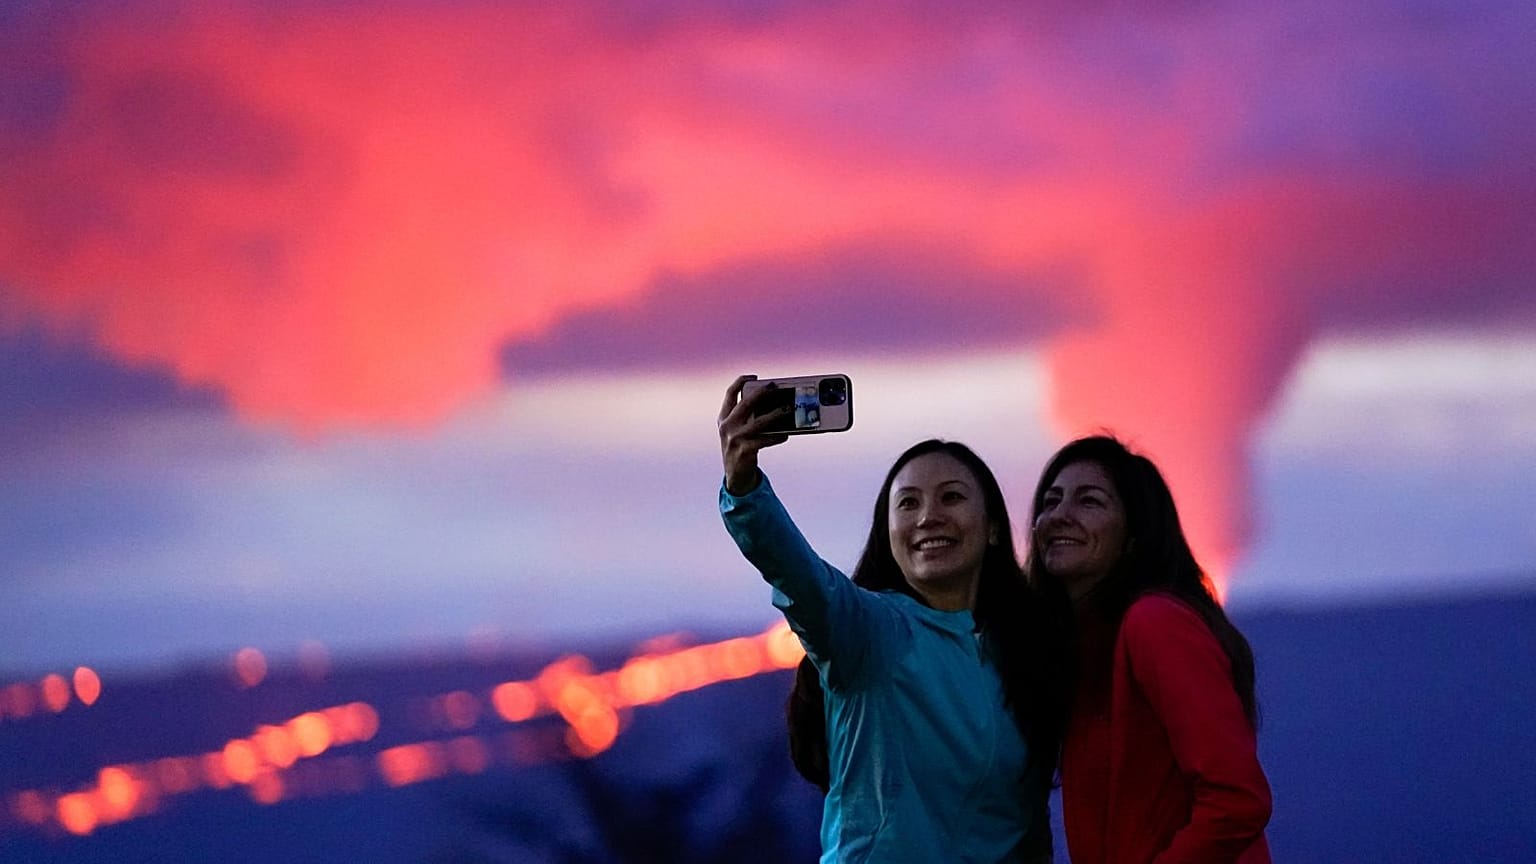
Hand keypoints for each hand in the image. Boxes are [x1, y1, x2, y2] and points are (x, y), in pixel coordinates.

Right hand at [718, 375, 790, 494]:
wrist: (735, 476)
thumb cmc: (741, 448)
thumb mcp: (738, 431)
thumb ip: (748, 417)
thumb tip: (773, 404)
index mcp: (724, 418)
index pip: (730, 394)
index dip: (740, 382)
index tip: (753, 376)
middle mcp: (727, 426)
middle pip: (745, 403)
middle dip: (761, 392)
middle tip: (775, 386)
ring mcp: (735, 439)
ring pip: (759, 422)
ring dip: (776, 414)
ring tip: (788, 410)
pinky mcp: (744, 451)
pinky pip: (765, 440)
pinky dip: (777, 436)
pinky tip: (786, 434)